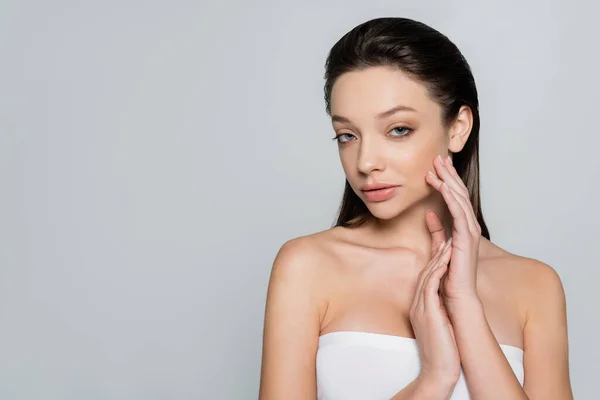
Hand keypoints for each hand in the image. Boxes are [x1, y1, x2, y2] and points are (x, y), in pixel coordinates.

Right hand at [409, 238, 460, 386]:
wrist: (438, 371)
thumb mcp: (439, 323)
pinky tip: (445, 259)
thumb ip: (439, 308)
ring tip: (448, 240)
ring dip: (438, 256)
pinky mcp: (427, 312)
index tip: (444, 241)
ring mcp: (421, 307)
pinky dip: (438, 270)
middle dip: (435, 250)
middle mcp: (418, 302)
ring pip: (427, 274)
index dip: (435, 256)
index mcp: (421, 304)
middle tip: (444, 232)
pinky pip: (430, 286)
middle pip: (425, 270)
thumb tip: (445, 298)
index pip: (427, 275)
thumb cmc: (443, 350)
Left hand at [425, 154, 480, 304]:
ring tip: (438, 166)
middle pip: (459, 195)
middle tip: (439, 157)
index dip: (448, 181)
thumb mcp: (439, 248)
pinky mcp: (466, 240)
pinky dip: (451, 199)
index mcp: (463, 228)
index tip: (438, 166)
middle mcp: (469, 227)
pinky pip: (459, 214)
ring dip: (449, 181)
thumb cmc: (449, 277)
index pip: (455, 199)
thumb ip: (436, 231)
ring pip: (460, 200)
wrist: (457, 298)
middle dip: (449, 175)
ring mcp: (470, 233)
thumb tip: (429, 214)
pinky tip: (442, 186)